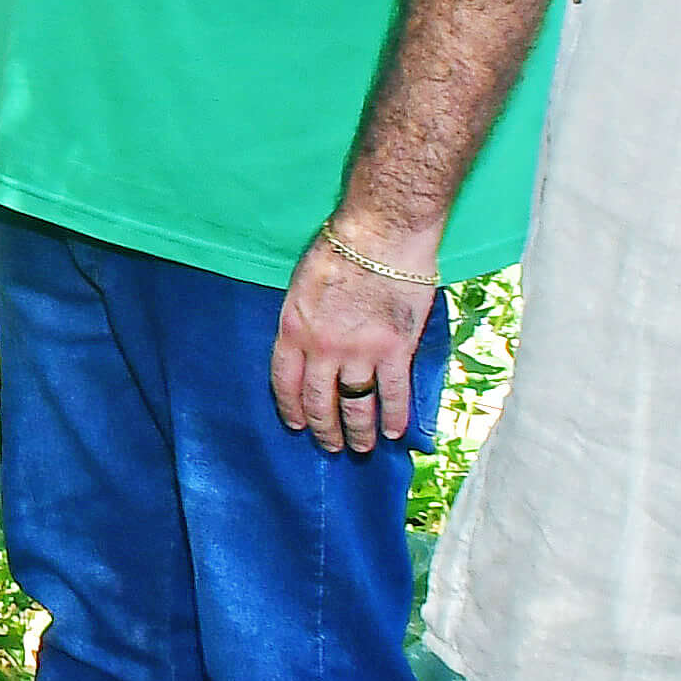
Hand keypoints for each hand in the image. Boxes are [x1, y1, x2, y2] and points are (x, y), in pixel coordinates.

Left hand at [270, 224, 436, 454]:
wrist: (381, 233)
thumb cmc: (340, 247)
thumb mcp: (302, 284)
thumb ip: (303, 318)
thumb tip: (307, 342)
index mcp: (294, 330)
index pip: (285, 382)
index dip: (291, 408)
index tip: (297, 425)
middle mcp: (323, 349)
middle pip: (320, 400)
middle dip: (324, 429)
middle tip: (330, 446)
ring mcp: (360, 353)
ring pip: (356, 404)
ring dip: (358, 431)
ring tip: (362, 447)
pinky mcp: (395, 350)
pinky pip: (394, 393)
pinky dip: (395, 415)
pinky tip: (395, 431)